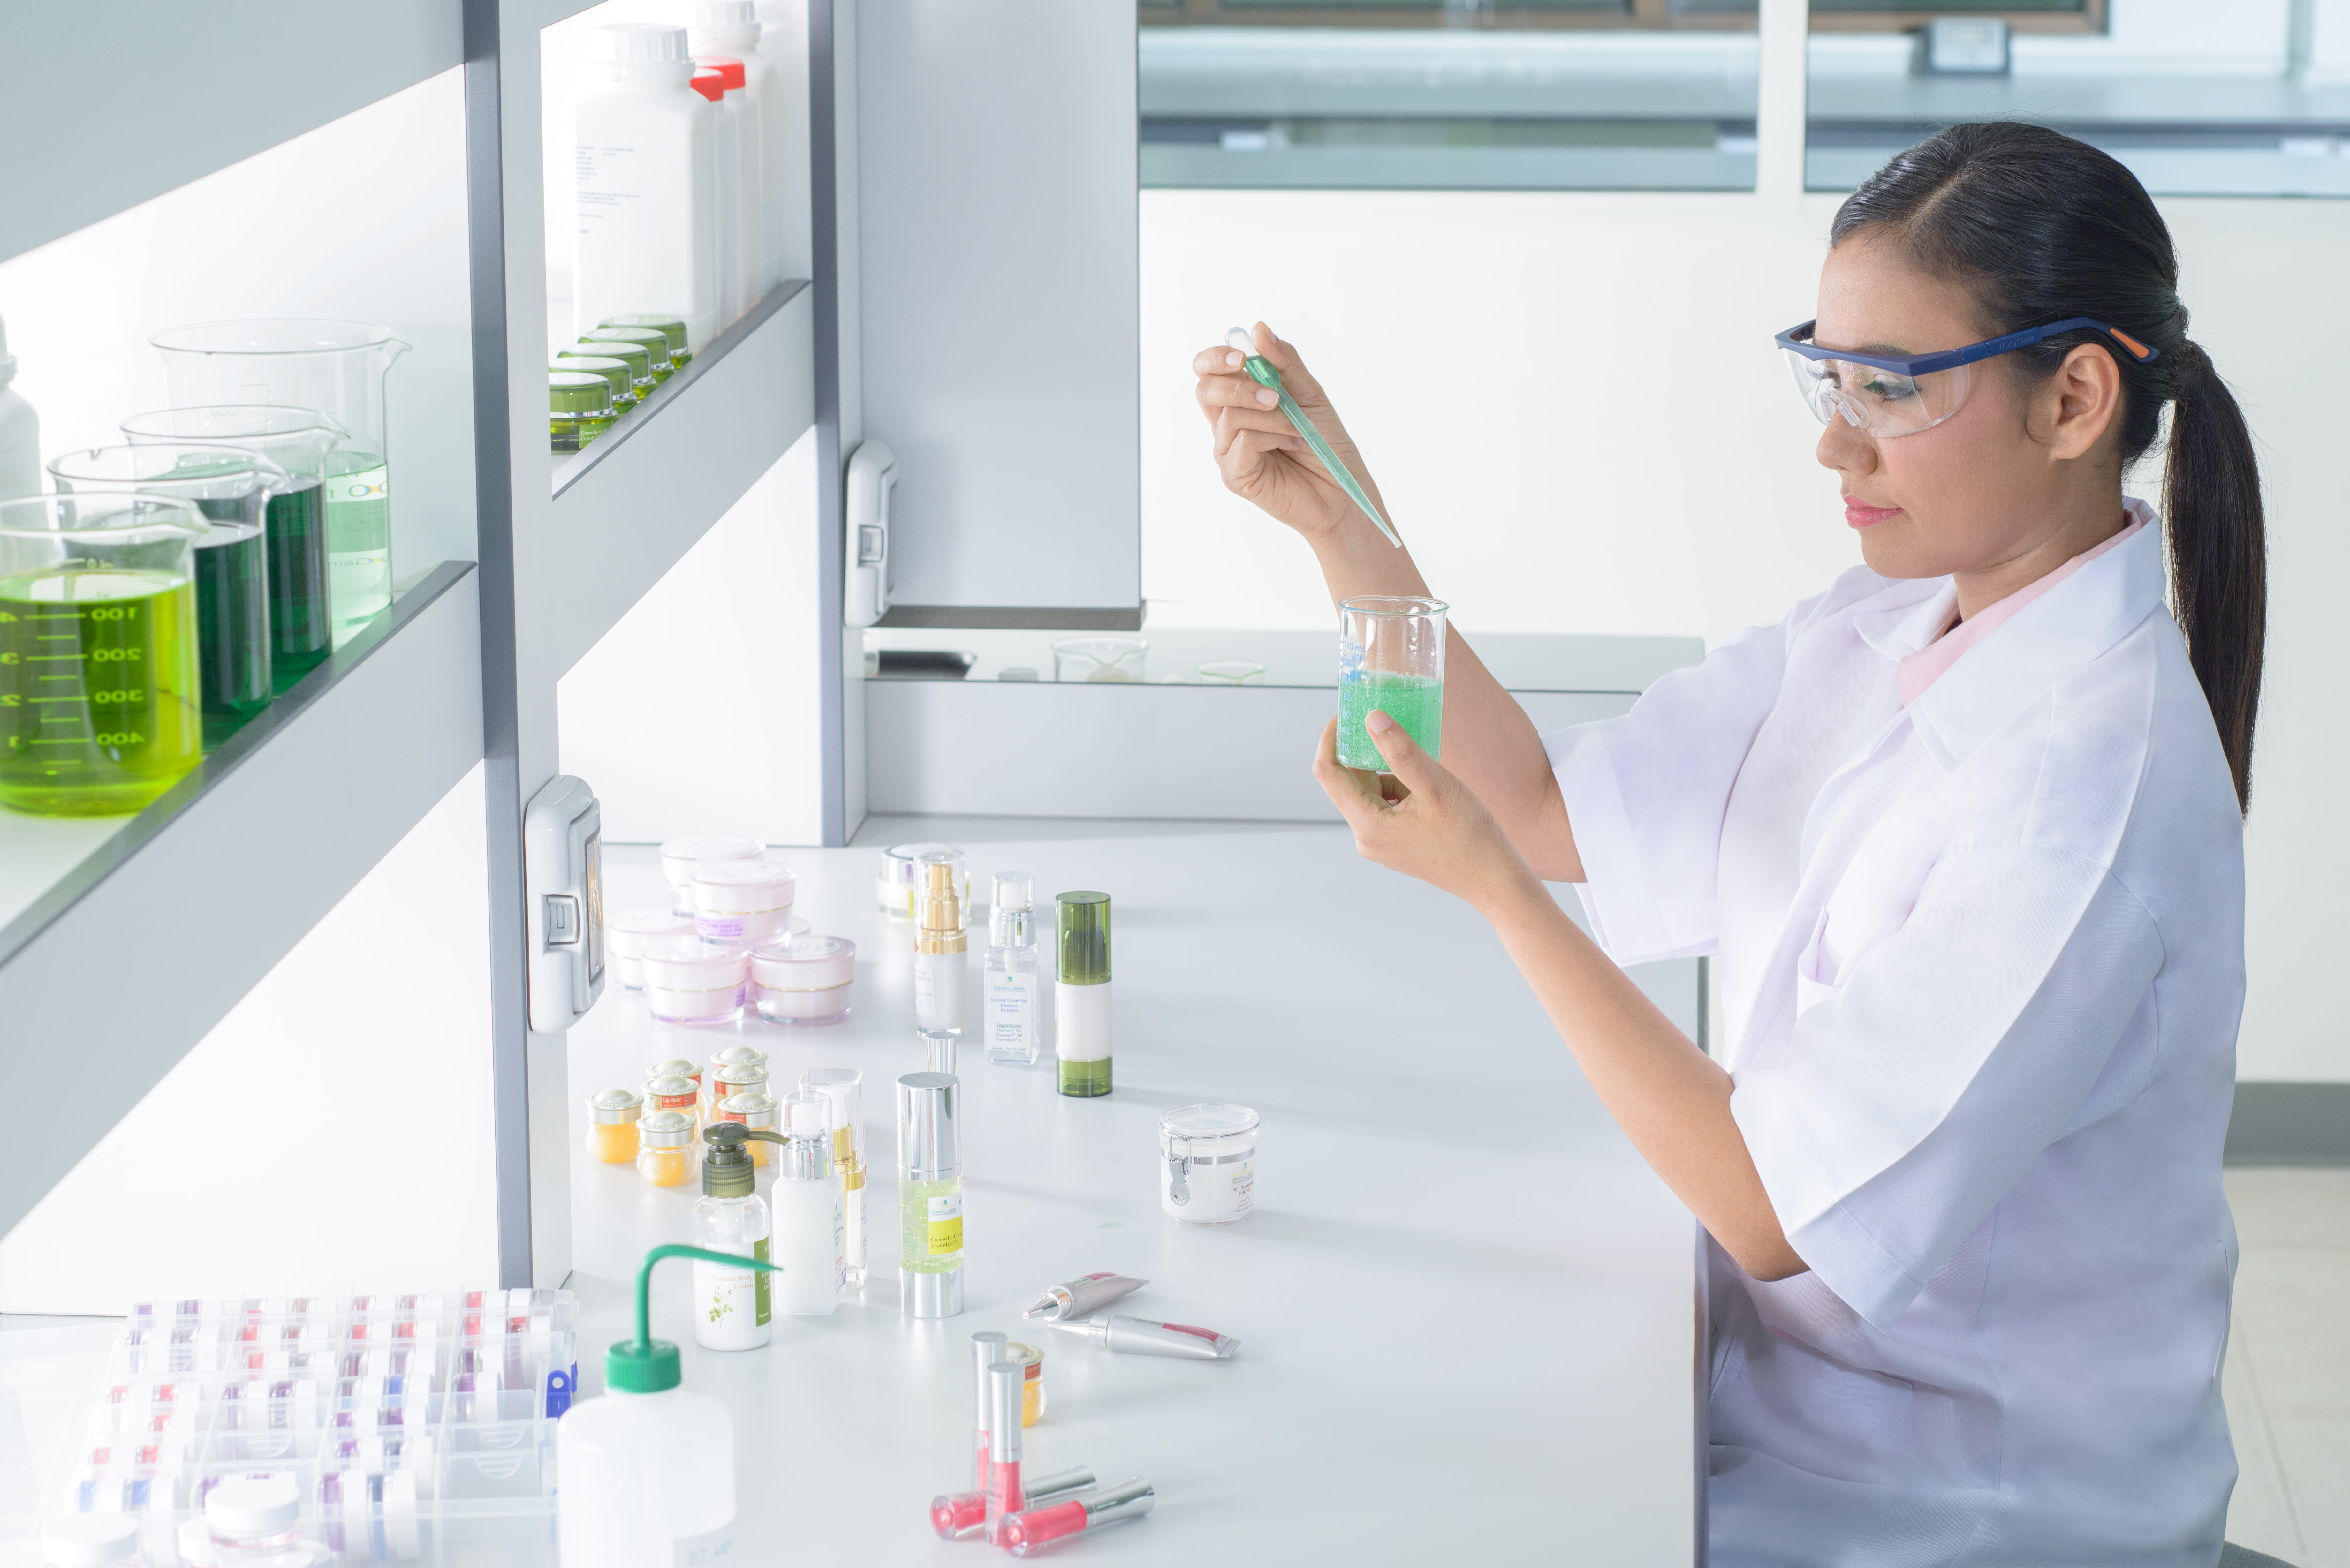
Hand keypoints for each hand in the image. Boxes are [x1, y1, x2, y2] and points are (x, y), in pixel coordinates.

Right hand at [1192, 323, 1381, 544]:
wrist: (1342, 489)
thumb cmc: (1326, 443)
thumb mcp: (1309, 393)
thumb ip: (1284, 362)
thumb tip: (1258, 329)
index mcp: (1240, 400)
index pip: (1208, 371)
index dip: (1215, 358)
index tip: (1242, 356)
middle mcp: (1227, 424)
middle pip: (1205, 389)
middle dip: (1239, 386)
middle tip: (1275, 394)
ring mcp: (1228, 451)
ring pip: (1230, 416)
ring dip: (1272, 416)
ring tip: (1298, 428)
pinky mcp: (1235, 475)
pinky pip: (1243, 442)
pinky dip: (1272, 437)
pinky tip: (1293, 445)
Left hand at [1312, 713, 1542, 917]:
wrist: (1493, 878)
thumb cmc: (1469, 835)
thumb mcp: (1435, 784)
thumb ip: (1400, 751)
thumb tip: (1372, 719)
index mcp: (1367, 824)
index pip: (1328, 773)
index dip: (1331, 738)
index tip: (1345, 712)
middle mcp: (1366, 837)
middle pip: (1348, 782)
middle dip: (1364, 750)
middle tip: (1386, 722)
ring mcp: (1380, 842)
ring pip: (1371, 792)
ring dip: (1388, 770)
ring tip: (1424, 766)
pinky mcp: (1394, 843)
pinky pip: (1386, 805)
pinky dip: (1400, 787)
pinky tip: (1429, 787)